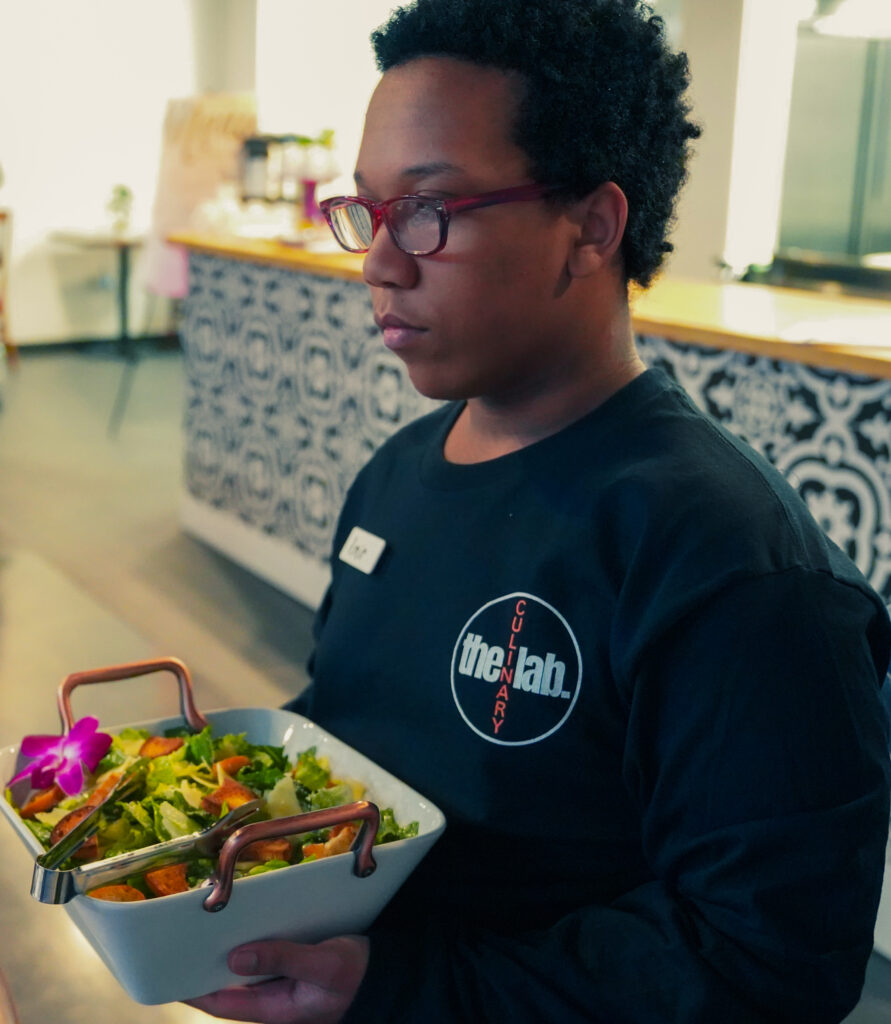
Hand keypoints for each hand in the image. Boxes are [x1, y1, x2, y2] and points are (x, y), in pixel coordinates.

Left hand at [184, 935, 369, 1023]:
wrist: (392, 975)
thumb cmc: (359, 974)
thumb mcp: (324, 966)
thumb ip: (282, 960)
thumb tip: (234, 956)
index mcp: (276, 1009)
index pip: (221, 1002)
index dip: (192, 988)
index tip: (168, 969)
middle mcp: (275, 999)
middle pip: (229, 985)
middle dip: (206, 963)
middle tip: (183, 935)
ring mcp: (285, 985)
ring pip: (246, 969)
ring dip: (228, 948)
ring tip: (207, 922)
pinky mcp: (296, 969)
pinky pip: (265, 955)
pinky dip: (252, 938)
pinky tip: (246, 918)